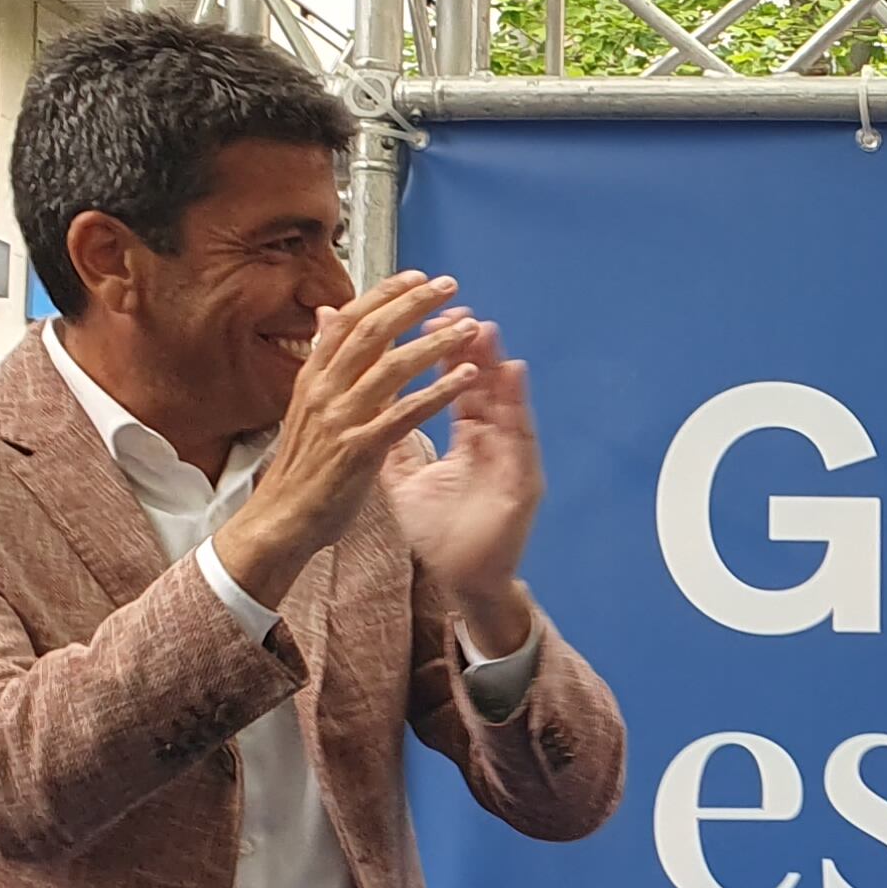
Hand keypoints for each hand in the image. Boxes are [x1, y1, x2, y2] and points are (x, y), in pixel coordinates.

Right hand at [224, 273, 492, 605]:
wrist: (282, 519)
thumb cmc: (302, 466)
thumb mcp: (306, 404)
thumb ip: (322, 359)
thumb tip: (327, 313)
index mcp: (313, 377)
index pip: (349, 321)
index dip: (384, 294)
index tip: (416, 276)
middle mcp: (323, 391)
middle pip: (371, 333)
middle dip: (412, 305)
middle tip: (447, 286)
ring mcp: (340, 419)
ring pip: (390, 368)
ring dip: (433, 344)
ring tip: (466, 327)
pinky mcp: (360, 449)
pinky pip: (405, 413)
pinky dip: (437, 392)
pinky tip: (464, 377)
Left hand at [392, 313, 545, 649]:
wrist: (461, 579)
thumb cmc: (439, 532)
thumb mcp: (402, 476)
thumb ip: (387, 433)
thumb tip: (362, 397)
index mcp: (464, 439)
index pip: (452, 385)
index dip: (440, 352)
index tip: (424, 318)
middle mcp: (491, 442)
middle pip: (480, 385)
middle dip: (468, 346)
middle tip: (455, 309)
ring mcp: (509, 458)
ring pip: (503, 401)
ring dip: (494, 364)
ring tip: (483, 328)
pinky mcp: (524, 479)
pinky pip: (521, 436)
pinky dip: (517, 404)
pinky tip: (511, 375)